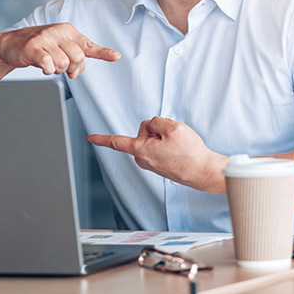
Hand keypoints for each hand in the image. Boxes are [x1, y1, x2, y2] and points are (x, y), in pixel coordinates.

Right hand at [0, 23, 119, 78]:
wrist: (11, 44)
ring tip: (48, 63)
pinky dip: (47, 70)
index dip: (103, 52)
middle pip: (78, 59)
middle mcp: (59, 32)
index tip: (117, 56)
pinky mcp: (33, 47)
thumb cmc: (40, 47)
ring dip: (57, 70)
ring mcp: (45, 38)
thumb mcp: (60, 49)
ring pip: (64, 64)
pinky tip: (42, 65)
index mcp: (68, 31)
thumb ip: (74, 59)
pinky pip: (49, 65)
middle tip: (60, 65)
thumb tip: (77, 72)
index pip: (88, 45)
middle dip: (70, 68)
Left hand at [87, 117, 226, 193]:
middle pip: (143, 131)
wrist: (203, 172)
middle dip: (156, 129)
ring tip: (179, 146)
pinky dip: (169, 144)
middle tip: (173, 138)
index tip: (90, 137)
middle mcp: (143, 159)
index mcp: (141, 150)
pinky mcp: (159, 165)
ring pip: (153, 138)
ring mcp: (151, 163)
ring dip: (165, 137)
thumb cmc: (189, 153)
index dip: (102, 138)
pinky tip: (179, 150)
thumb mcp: (172, 127)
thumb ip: (156, 122)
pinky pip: (160, 146)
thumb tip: (152, 127)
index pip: (117, 142)